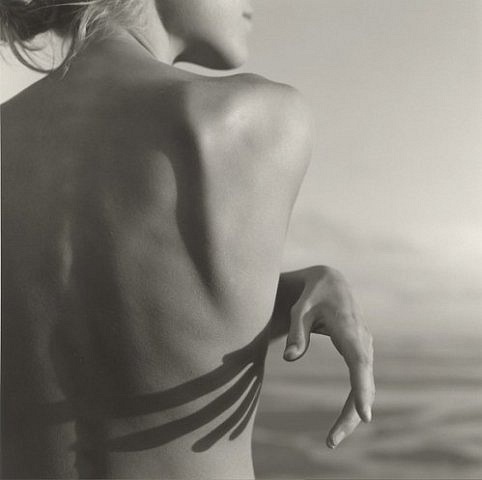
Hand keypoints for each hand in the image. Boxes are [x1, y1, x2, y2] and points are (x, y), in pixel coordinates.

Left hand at [282, 266, 374, 448]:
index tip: (365, 415)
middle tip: (332, 441)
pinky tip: (344, 421)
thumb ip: (296, 332)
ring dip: (352, 412)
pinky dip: (354, 401)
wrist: (330, 282)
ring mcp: (364, 347)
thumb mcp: (299, 309)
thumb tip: (290, 359)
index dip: (361, 388)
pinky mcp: (360, 352)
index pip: (358, 362)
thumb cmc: (313, 295)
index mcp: (348, 328)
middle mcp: (362, 340)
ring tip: (333, 439)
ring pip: (365, 384)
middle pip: (364, 381)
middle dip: (352, 412)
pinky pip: (361, 380)